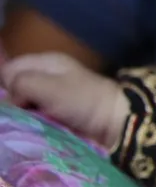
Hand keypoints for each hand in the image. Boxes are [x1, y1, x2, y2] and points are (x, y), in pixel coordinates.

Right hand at [0, 53, 129, 149]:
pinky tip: (39, 125)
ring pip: (22, 101)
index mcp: (46, 61)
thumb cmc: (83, 100)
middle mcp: (46, 74)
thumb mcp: (49, 86)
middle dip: (15, 100)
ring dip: (24, 112)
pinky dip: (32, 119)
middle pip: (15, 86)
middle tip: (28, 111)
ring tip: (34, 120)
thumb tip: (11, 94)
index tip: (19, 99)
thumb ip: (23, 83)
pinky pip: (33, 113)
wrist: (114, 121)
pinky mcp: (55, 110)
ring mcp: (51, 93)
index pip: (9, 68)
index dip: (8, 84)